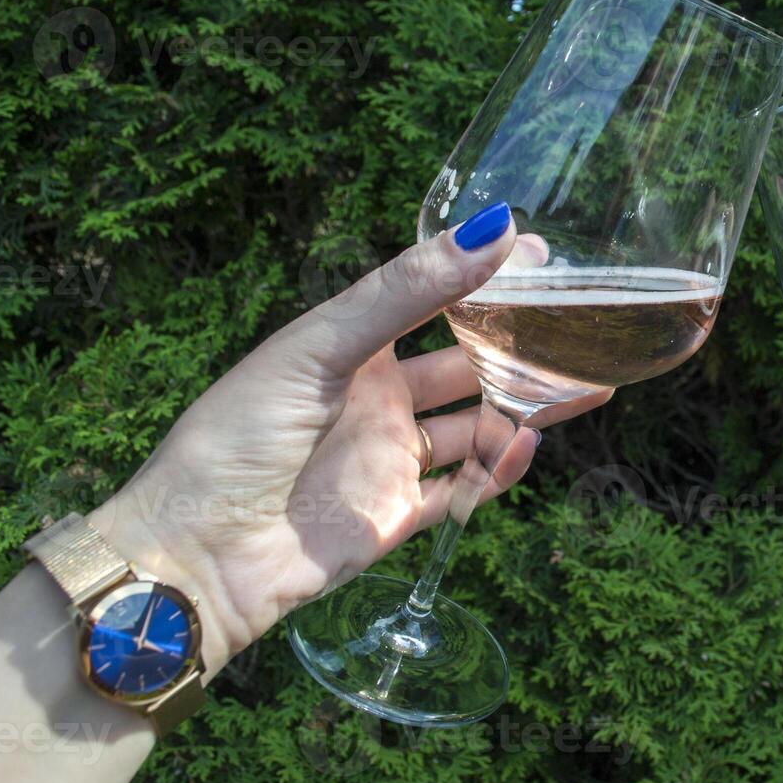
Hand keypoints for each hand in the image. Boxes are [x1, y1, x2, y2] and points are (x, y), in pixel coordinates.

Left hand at [89, 208, 609, 676]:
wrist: (197, 554)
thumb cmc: (238, 435)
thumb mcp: (319, 348)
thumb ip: (406, 292)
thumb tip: (494, 228)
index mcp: (351, 349)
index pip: (432, 303)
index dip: (485, 282)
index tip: (545, 259)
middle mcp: (376, 400)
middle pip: (467, 368)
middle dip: (522, 352)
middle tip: (585, 332)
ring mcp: (388, 460)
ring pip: (476, 429)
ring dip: (525, 411)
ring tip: (585, 389)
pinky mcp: (396, 518)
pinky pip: (463, 492)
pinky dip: (498, 473)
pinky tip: (525, 448)